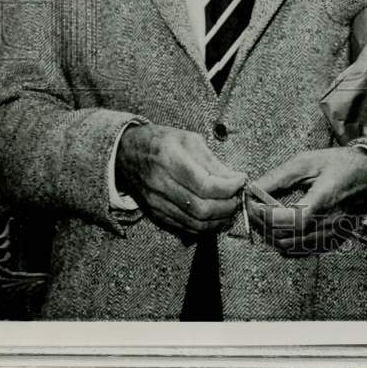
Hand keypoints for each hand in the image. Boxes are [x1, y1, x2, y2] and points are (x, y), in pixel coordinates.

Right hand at [115, 123, 245, 235]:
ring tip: (231, 207)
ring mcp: (156, 203)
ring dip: (219, 219)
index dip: (228, 187)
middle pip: (201, 208)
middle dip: (227, 206)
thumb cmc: (161, 141)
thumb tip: (235, 178)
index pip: (205, 185)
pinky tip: (215, 216)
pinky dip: (205, 226)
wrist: (126, 154)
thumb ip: (212, 161)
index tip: (241, 180)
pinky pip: (185, 227)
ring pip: (194, 222)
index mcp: (169, 159)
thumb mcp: (188, 140)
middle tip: (238, 196)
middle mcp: (161, 184)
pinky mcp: (156, 214)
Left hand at [247, 147, 366, 255]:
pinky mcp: (332, 242)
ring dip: (270, 234)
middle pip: (285, 237)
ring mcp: (331, 236)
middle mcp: (329, 224)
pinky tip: (279, 226)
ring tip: (262, 216)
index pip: (290, 220)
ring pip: (290, 248)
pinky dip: (284, 242)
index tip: (252, 202)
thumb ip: (279, 177)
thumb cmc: (340, 164)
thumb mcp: (308, 161)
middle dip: (262, 224)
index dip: (265, 215)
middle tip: (252, 208)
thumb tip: (254, 188)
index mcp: (324, 200)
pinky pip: (300, 251)